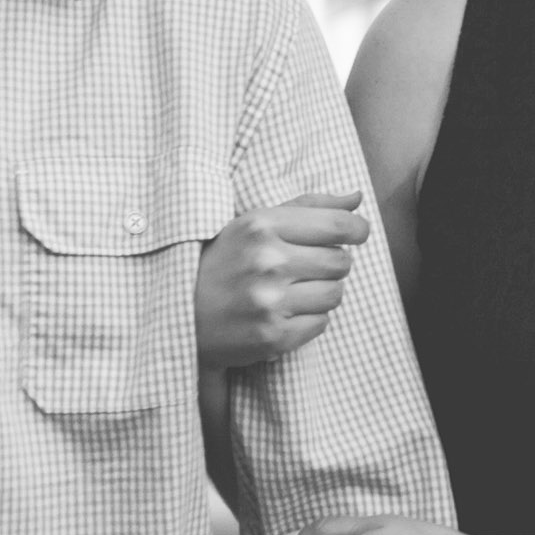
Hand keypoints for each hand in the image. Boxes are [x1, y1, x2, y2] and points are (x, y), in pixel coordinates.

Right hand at [196, 197, 370, 371]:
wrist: (177, 315)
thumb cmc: (222, 263)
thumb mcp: (253, 224)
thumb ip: (307, 207)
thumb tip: (357, 197)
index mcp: (261, 225)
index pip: (337, 225)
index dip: (357, 230)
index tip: (357, 234)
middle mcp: (266, 261)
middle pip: (340, 262)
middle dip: (332, 265)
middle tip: (307, 268)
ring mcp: (269, 301)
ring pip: (334, 294)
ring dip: (322, 294)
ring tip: (294, 292)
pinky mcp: (272, 336)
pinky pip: (321, 324)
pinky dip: (309, 320)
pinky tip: (284, 314)